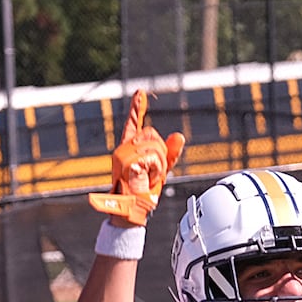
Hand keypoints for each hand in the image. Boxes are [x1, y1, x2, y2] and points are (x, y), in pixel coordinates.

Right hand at [89, 91, 185, 225]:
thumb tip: (179, 135)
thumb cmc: (144, 192)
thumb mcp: (161, 169)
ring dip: (158, 163)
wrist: (134, 208)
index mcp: (129, 148)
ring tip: (147, 176)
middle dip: (160, 153)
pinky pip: (153, 156)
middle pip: (153, 135)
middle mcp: (123, 149)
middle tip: (151, 172)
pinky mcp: (126, 162)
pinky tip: (146, 178)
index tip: (141, 93)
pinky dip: (156, 168)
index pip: (134, 124)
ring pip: (154, 146)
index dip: (138, 108)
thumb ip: (170, 152)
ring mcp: (123, 154)